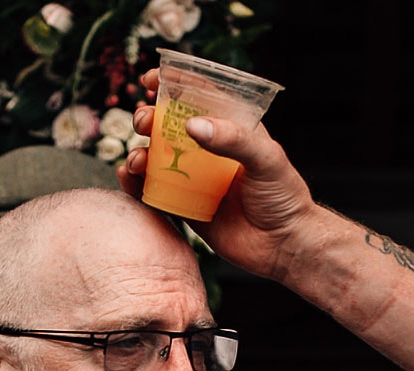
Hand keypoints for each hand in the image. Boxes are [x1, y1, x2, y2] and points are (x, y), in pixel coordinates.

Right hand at [119, 67, 328, 282]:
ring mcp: (193, 179)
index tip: (151, 80)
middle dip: (149, 119)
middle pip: (169, 126)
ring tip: (138, 159)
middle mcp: (208, 151)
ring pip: (156, 158)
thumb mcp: (267, 159)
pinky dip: (136, 183)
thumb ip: (233, 139)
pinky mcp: (184, 206)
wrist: (283, 247)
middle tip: (143, 121)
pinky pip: (153, 191)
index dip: (173, 84)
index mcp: (231, 129)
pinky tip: (128, 176)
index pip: (199, 97)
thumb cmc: (284, 197)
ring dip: (139, 152)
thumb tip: (191, 124)